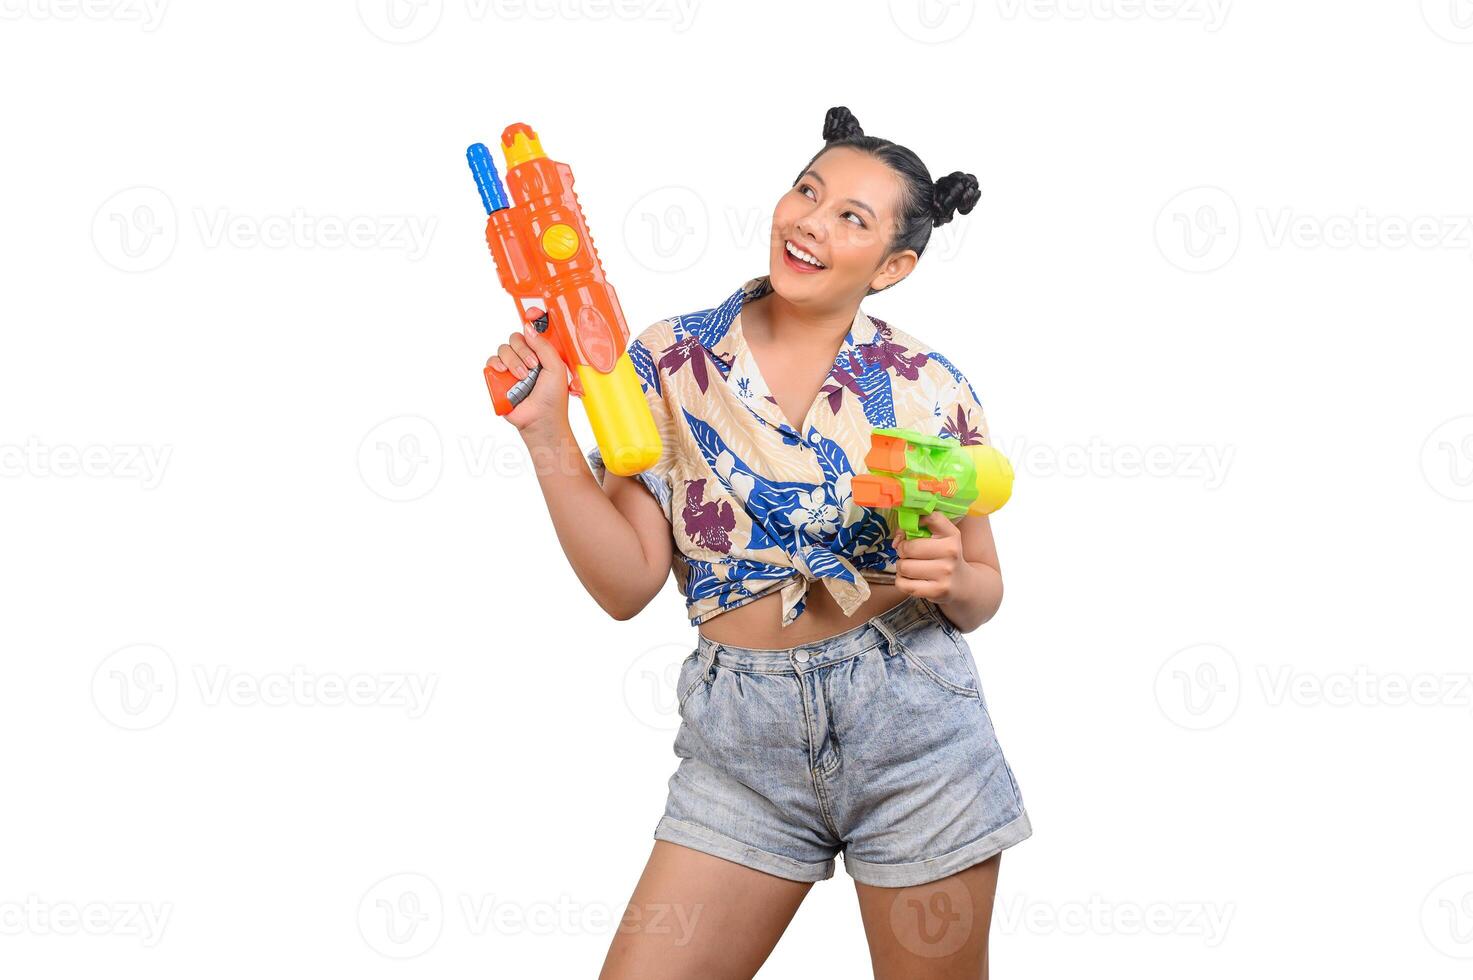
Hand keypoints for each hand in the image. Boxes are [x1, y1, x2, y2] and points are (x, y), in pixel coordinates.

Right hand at [486, 308, 568, 439]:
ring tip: (521, 378)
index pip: (534, 331)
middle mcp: (526, 358)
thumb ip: (544, 346)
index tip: (532, 314)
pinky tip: (504, 373)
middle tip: (532, 367)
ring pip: (504, 349)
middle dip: (523, 351)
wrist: (540, 420)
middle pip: (516, 338)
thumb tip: (529, 328)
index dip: (532, 319)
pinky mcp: (499, 378)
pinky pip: (491, 362)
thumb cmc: (552, 399)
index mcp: (542, 354)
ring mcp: (512, 368)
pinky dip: (495, 365)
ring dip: (512, 362)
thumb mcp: (556, 368)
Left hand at [892, 512, 970, 602]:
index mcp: (951, 536)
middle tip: (908, 555)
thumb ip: (920, 527)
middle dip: (902, 551)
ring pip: (904, 567)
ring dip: (901, 567)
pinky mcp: (936, 591)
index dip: (911, 525)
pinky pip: (903, 584)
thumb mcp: (942, 537)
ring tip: (911, 567)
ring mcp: (945, 573)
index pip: (929, 519)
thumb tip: (897, 538)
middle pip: (908, 548)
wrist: (963, 584)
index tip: (911, 532)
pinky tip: (911, 579)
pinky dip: (901, 581)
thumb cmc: (945, 557)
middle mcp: (950, 553)